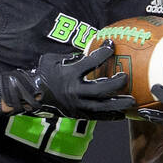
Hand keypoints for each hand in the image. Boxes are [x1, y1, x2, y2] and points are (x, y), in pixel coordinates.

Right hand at [2, 43, 134, 119]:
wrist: (31, 96)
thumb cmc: (43, 74)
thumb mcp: (54, 60)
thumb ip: (72, 57)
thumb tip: (89, 51)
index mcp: (69, 74)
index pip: (90, 62)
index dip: (104, 52)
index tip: (112, 46)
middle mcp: (74, 90)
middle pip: (100, 88)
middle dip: (115, 83)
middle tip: (125, 77)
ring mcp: (76, 105)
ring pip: (101, 106)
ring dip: (117, 104)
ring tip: (131, 101)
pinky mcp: (77, 114)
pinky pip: (96, 117)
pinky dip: (109, 116)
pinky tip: (121, 115)